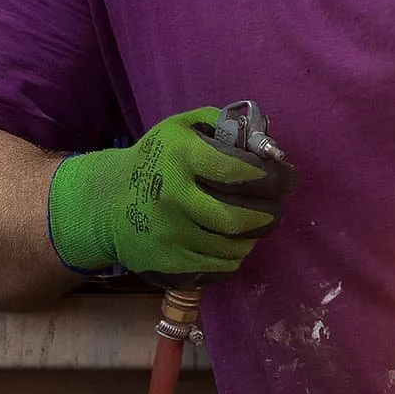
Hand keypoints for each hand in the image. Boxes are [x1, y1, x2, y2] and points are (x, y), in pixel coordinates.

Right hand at [47, 107, 296, 276]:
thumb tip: (267, 146)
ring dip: (254, 236)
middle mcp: (172, 198)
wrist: (107, 203)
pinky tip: (230, 241)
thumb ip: (224, 126)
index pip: (240, 171)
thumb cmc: (157, 160)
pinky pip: (220, 267)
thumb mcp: (182, 127)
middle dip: (271, 213)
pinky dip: (234, 255)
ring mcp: (168, 236)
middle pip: (241, 217)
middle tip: (276, 207)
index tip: (287, 178)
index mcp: (179, 157)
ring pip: (235, 247)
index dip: (274, 176)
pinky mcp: (168, 265)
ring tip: (253, 224)